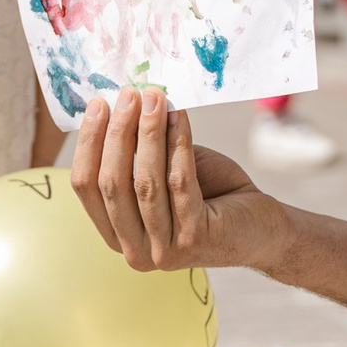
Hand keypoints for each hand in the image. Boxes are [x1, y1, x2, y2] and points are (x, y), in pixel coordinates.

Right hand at [72, 88, 283, 271]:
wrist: (261, 227)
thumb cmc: (210, 196)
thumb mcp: (163, 174)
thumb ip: (139, 154)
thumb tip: (121, 104)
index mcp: (117, 236)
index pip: (85, 188)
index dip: (88, 143)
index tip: (98, 104)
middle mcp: (135, 251)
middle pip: (111, 184)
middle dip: (117, 133)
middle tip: (129, 94)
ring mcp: (165, 250)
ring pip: (145, 182)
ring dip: (148, 133)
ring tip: (154, 97)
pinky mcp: (196, 238)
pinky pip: (180, 183)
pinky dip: (178, 145)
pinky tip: (179, 117)